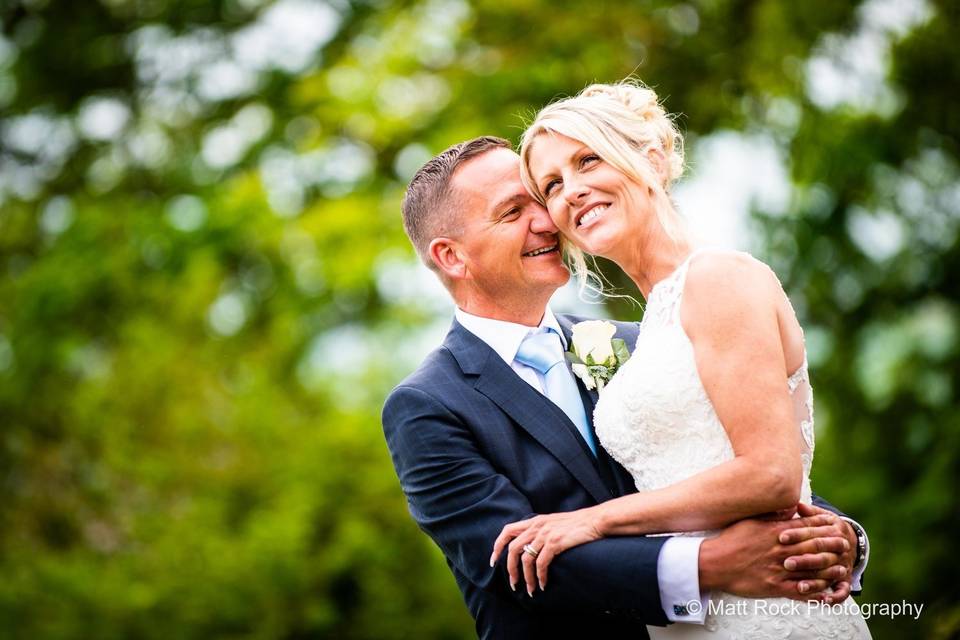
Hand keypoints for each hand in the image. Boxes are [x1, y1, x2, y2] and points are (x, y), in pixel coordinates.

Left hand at [490, 508, 602, 594]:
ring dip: (526, 578)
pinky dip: (540, 577)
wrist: (595, 521)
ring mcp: (545, 534)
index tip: (494, 561)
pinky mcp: (555, 543)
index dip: (497, 546)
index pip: (508, 531)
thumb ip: (541, 530)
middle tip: (514, 584)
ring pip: (525, 560)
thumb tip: (530, 546)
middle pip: (513, 549)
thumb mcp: (554, 522)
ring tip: (530, 590)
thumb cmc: (577, 524)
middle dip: (510, 569)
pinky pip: (541, 564)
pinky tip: (543, 584)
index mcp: (535, 521)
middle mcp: (537, 526)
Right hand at [700, 511, 850, 601]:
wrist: (714, 563)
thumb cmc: (730, 540)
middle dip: (832, 544)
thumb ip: (771, 514)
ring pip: (811, 569)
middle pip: (813, 546)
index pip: (805, 527)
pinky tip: (826, 591)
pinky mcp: (775, 587)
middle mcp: (781, 550)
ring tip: (842, 568)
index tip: (835, 524)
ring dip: (829, 569)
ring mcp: (779, 569)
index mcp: (775, 532)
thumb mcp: (750, 520)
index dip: (823, 526)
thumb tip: (789, 507)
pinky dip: (815, 592)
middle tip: (846, 543)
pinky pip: (800, 590)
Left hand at [778, 503, 856, 602]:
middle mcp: (840, 548)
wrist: (850, 540)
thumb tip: (797, 504)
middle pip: (821, 554)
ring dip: (815, 582)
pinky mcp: (846, 580)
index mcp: (832, 530)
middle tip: (786, 563)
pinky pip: (842, 590)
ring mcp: (843, 565)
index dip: (797, 534)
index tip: (780, 537)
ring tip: (800, 587)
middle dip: (804, 560)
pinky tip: (824, 601)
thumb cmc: (824, 527)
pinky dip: (835, 597)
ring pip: (829, 574)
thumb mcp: (820, 516)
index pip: (813, 532)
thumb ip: (808, 512)